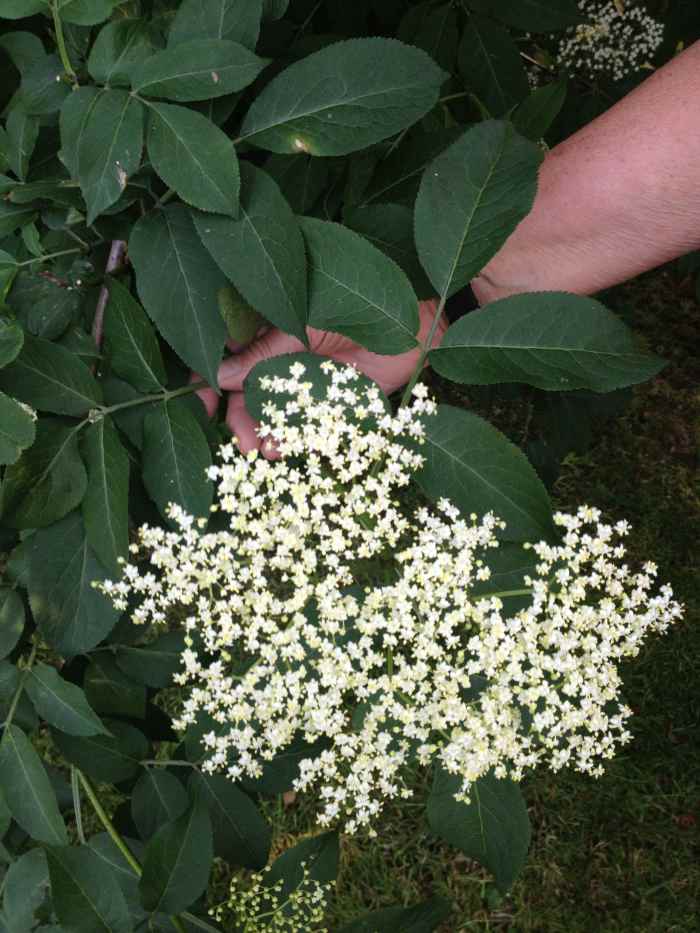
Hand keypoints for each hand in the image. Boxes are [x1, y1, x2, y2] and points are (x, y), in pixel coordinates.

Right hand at [195, 298, 445, 453]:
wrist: (413, 328)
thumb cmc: (356, 309)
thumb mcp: (301, 327)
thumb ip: (263, 352)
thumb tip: (220, 374)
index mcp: (268, 330)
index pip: (224, 355)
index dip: (207, 382)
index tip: (201, 407)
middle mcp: (281, 361)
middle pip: (244, 396)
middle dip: (237, 421)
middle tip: (242, 441)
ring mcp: (303, 386)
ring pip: (270, 417)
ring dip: (261, 436)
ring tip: (262, 450)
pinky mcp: (328, 407)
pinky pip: (301, 429)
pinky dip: (289, 442)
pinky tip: (282, 450)